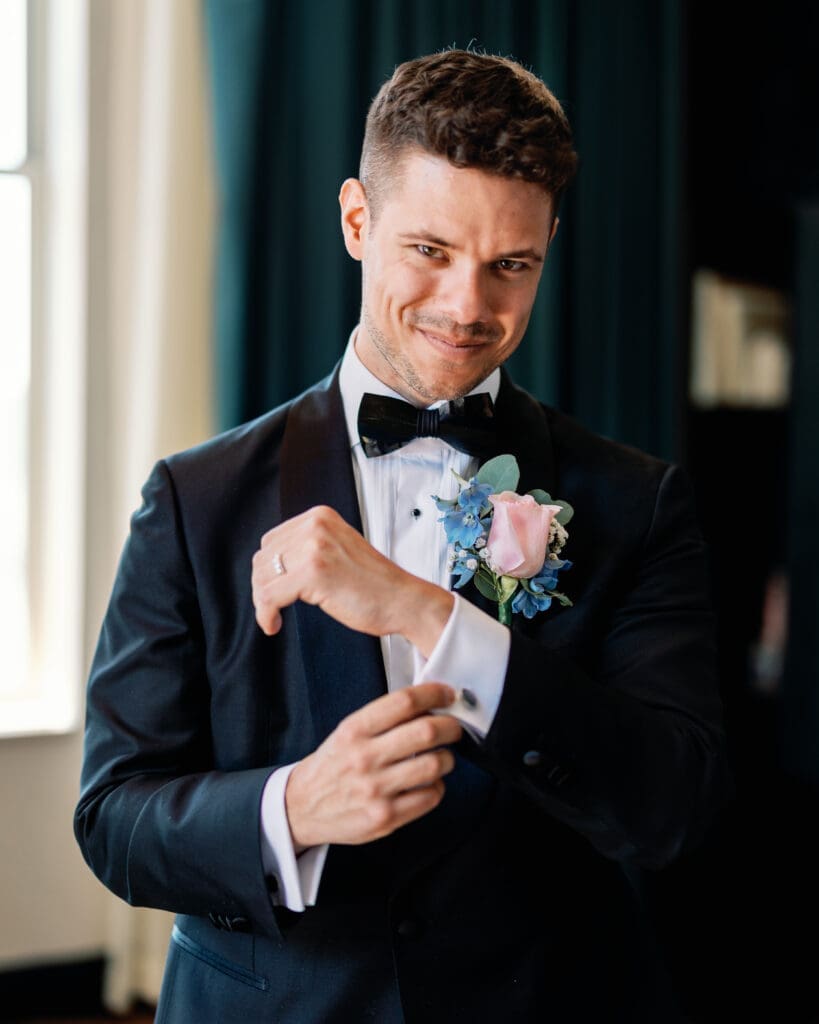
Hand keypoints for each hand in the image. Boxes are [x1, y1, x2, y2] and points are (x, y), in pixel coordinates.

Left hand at [251, 506, 453, 655]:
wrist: (403, 600)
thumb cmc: (374, 584)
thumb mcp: (338, 549)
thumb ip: (307, 547)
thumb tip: (267, 564)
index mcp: (320, 516)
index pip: (271, 540)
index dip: (267, 570)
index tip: (274, 590)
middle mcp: (315, 525)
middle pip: (263, 557)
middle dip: (263, 586)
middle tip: (274, 607)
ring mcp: (314, 547)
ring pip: (262, 577)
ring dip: (263, 602)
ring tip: (275, 616)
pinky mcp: (313, 572)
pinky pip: (269, 596)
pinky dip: (266, 614)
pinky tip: (274, 624)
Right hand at [285, 682, 462, 848]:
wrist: (301, 807)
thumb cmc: (332, 765)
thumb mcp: (348, 732)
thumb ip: (384, 718)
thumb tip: (429, 704)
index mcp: (355, 730)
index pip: (404, 702)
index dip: (434, 694)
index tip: (447, 694)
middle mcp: (364, 758)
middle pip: (426, 731)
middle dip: (452, 726)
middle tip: (455, 728)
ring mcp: (375, 790)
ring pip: (435, 765)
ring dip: (448, 758)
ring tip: (442, 757)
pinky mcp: (385, 818)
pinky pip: (430, 796)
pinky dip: (438, 786)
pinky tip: (429, 783)